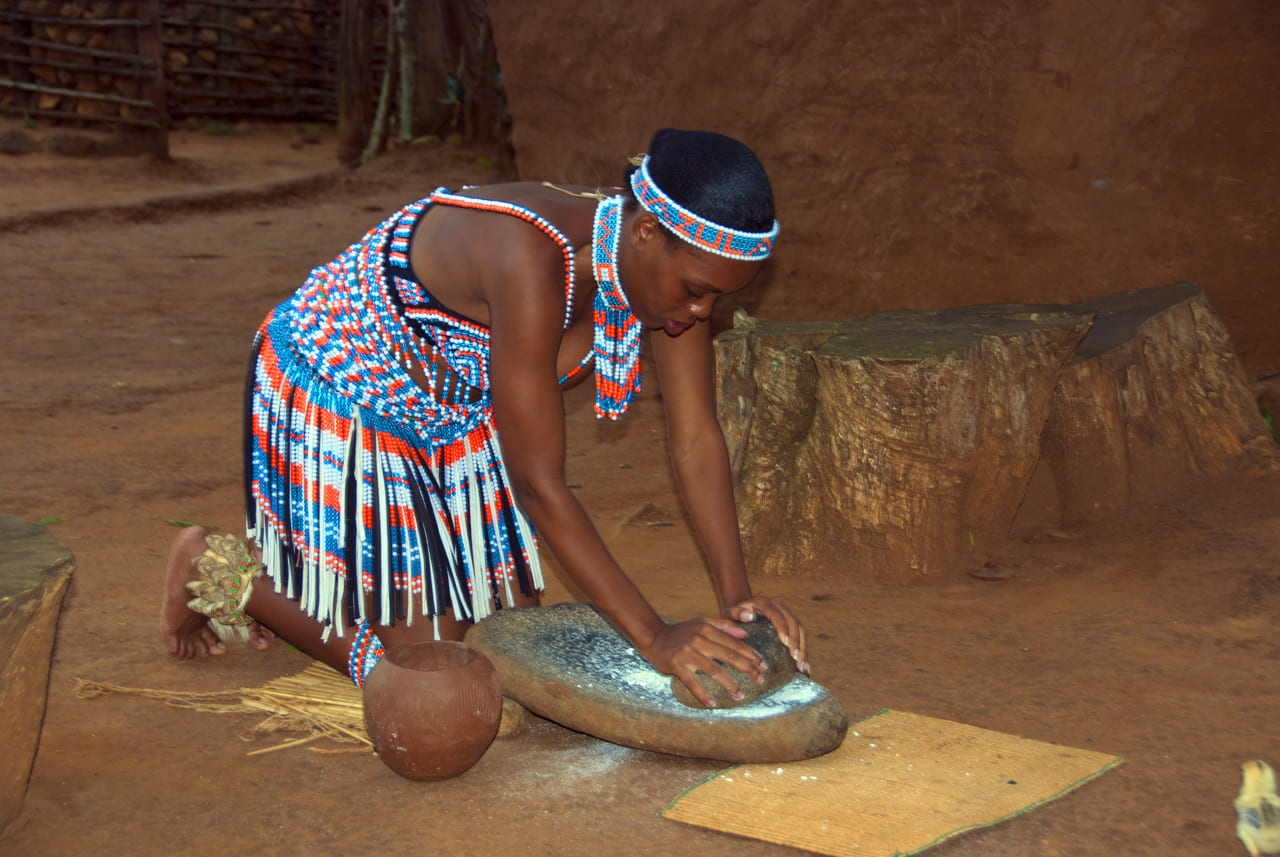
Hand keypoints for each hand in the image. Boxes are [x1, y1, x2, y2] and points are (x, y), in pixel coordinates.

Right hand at [645, 618, 765, 707]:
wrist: (655, 638)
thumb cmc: (682, 632)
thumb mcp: (702, 622)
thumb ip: (724, 626)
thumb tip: (746, 635)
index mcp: (707, 629)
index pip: (734, 643)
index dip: (751, 655)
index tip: (763, 666)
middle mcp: (699, 640)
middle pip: (729, 656)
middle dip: (748, 669)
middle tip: (760, 680)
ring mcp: (688, 653)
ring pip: (714, 671)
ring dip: (729, 685)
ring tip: (740, 695)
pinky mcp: (677, 666)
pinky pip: (693, 683)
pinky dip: (703, 695)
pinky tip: (713, 704)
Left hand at [724, 595, 808, 674]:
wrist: (739, 609)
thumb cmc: (733, 614)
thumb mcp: (730, 612)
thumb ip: (736, 613)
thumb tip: (749, 616)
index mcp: (763, 602)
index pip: (777, 614)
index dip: (783, 628)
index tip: (786, 643)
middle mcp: (778, 604)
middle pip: (792, 622)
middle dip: (796, 641)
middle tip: (796, 659)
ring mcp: (786, 612)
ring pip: (800, 629)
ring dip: (803, 647)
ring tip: (802, 665)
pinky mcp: (790, 621)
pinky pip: (800, 634)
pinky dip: (803, 649)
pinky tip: (804, 664)